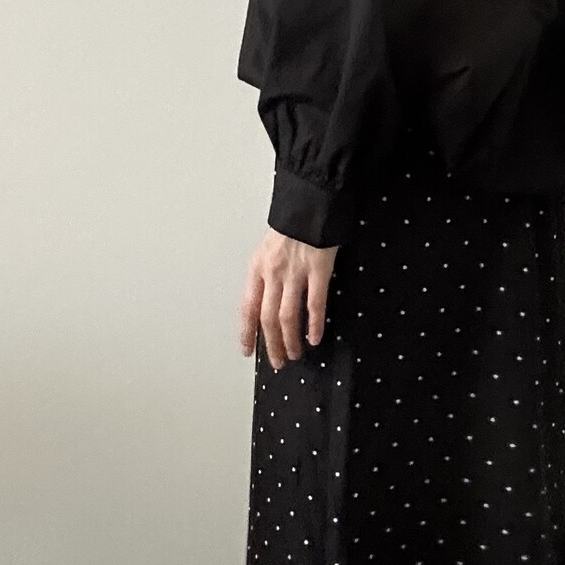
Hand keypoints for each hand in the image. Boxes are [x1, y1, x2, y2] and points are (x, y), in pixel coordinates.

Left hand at [239, 229, 339, 369]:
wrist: (311, 203)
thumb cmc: (292, 225)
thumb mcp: (269, 249)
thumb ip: (267, 274)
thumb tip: (267, 301)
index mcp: (257, 268)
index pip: (247, 307)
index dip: (246, 332)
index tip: (247, 350)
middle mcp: (273, 273)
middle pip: (267, 318)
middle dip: (271, 344)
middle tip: (278, 361)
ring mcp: (295, 272)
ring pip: (287, 317)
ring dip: (290, 340)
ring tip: (295, 354)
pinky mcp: (318, 270)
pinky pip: (314, 304)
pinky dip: (314, 325)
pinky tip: (314, 338)